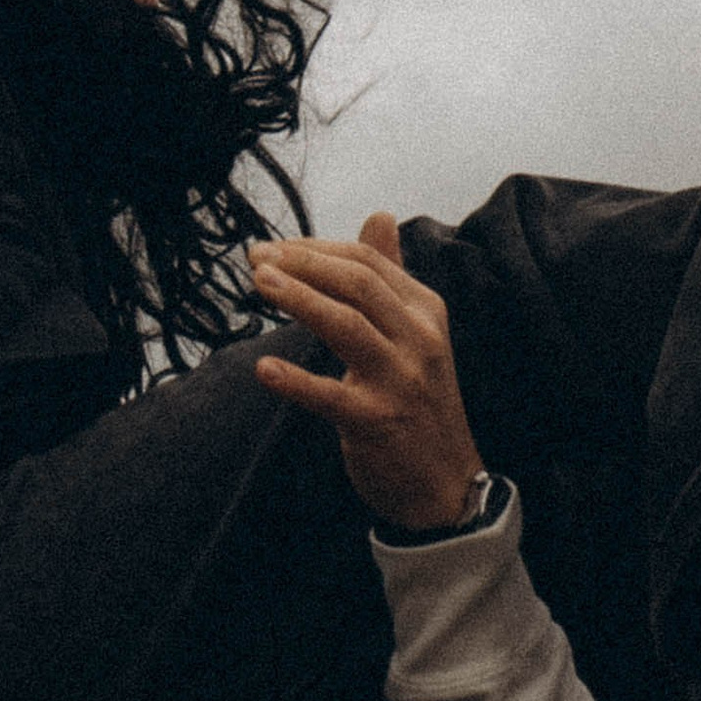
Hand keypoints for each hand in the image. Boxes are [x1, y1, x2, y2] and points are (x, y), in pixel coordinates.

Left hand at [250, 213, 484, 531]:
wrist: (445, 484)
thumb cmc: (418, 403)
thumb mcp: (415, 333)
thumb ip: (392, 277)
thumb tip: (379, 216)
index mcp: (425, 311)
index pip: (367, 263)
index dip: (316, 249)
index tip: (273, 248)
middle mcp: (419, 339)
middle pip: (357, 284)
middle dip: (303, 264)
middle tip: (256, 257)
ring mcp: (400, 381)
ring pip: (346, 326)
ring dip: (298, 300)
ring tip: (258, 284)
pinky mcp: (376, 422)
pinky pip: (330, 396)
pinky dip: (296, 380)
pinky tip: (262, 368)